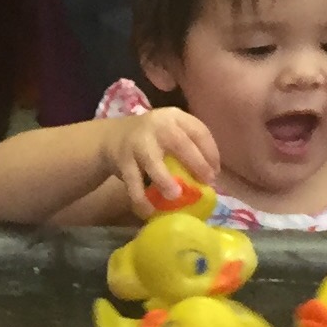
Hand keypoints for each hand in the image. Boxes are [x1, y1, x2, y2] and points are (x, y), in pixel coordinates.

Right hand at [101, 108, 220, 217]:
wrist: (111, 137)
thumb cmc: (152, 140)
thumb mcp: (170, 131)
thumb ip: (188, 146)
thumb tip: (211, 176)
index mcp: (174, 117)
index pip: (199, 131)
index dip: (211, 152)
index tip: (215, 172)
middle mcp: (157, 125)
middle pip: (180, 143)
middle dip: (196, 164)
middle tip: (206, 183)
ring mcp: (138, 142)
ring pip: (152, 161)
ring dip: (165, 179)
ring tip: (175, 195)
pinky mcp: (123, 160)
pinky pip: (133, 181)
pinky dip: (140, 197)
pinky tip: (148, 210)